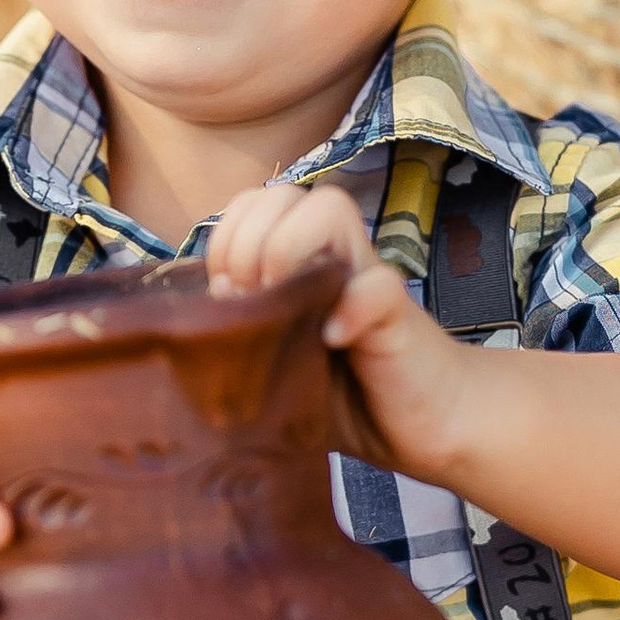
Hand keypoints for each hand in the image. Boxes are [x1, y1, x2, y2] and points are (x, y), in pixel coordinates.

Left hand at [204, 177, 468, 479]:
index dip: (226, 239)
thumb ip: (240, 343)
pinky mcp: (399, 314)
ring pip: (327, 207)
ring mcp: (367, 278)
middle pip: (281, 193)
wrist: (428, 426)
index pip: (250, 203)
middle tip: (252, 305)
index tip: (226, 297)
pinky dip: (349, 311)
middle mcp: (334, 256)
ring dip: (290, 252)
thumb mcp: (277, 369)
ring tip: (287, 312)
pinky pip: (376, 286)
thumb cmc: (348, 398)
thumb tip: (190, 324)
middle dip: (248, 244)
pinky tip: (333, 342)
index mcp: (300, 262)